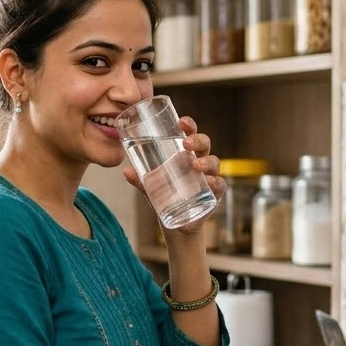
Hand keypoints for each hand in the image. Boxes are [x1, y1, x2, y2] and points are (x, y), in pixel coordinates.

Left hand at [123, 115, 225, 235]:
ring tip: (196, 165)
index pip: (190, 134)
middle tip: (186, 143)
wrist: (178, 223)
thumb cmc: (166, 198)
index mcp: (186, 155)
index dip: (189, 126)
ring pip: (214, 162)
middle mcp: (200, 162)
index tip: (181, 121)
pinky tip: (209, 182)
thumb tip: (126, 170)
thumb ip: (141, 180)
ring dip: (206, 161)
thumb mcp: (151, 188)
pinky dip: (216, 182)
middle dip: (198, 140)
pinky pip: (220, 184)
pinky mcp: (214, 193)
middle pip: (205, 144)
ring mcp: (209, 177)